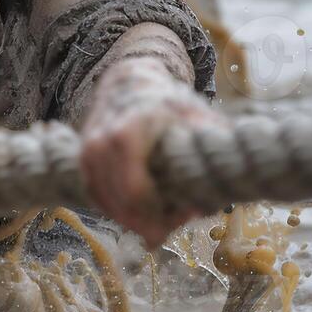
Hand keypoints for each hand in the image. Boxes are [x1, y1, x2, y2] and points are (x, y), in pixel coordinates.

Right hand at [78, 57, 224, 247]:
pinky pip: (93, 193)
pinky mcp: (82, 155)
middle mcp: (103, 140)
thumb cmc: (168, 102)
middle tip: (170, 231)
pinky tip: (133, 216)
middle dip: (148, 224)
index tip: (186, 216)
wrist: (130, 81)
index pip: (136, 191)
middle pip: (121, 203)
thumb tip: (229, 172)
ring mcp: (89, 148)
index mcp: (130, 131)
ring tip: (155, 226)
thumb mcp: (194, 115)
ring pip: (104, 201)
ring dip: (130, 220)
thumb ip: (211, 141)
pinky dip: (113, 209)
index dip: (161, 215)